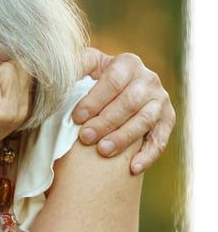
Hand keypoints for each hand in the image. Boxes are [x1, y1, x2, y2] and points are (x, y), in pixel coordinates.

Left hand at [75, 49, 175, 173]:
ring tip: (103, 151)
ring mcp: (160, 100)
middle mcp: (149, 79)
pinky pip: (160, 140)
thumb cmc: (92, 79)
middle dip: (105, 122)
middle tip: (85, 138)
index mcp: (128, 63)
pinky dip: (148, 155)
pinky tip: (133, 168)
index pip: (113, 81)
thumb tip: (64, 70)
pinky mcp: (167, 120)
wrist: (114, 91)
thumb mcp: (85, 66)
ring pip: (145, 120)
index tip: (77, 117)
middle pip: (129, 102)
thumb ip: (76, 64)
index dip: (95, 100)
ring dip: (123, 138)